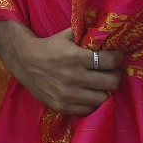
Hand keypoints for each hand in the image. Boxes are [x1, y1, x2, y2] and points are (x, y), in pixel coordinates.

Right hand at [0, 22, 122, 114]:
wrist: (24, 61)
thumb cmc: (49, 47)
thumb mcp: (67, 36)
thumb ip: (86, 34)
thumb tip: (108, 32)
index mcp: (76, 57)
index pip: (109, 61)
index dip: (117, 58)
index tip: (117, 57)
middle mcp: (74, 77)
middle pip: (111, 82)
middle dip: (115, 75)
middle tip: (110, 72)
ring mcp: (68, 94)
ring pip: (103, 98)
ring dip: (104, 90)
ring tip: (99, 84)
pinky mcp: (62, 106)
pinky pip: (88, 109)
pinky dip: (91, 102)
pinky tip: (87, 93)